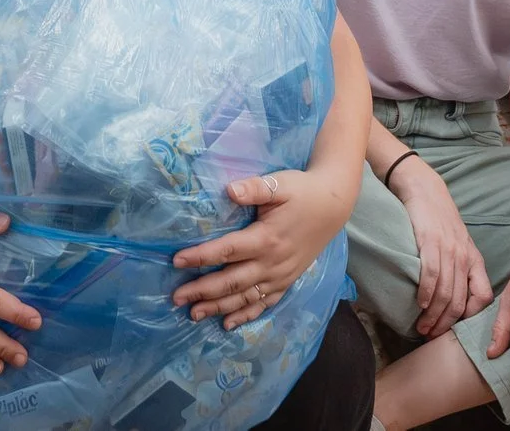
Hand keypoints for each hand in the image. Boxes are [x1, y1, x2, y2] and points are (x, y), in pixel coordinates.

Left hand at [172, 169, 353, 328]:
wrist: (333, 206)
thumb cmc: (302, 191)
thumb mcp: (280, 184)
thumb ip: (254, 188)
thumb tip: (228, 190)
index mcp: (267, 238)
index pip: (227, 250)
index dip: (201, 256)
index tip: (177, 260)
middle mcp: (272, 263)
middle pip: (232, 281)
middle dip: (202, 290)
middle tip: (176, 297)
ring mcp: (280, 276)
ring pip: (245, 297)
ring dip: (218, 307)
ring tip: (193, 314)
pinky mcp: (287, 281)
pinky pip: (264, 304)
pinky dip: (246, 315)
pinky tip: (227, 324)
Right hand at [390, 157, 491, 336]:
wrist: (424, 189)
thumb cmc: (439, 220)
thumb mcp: (457, 244)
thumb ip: (459, 269)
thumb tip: (453, 301)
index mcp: (474, 260)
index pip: (483, 297)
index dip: (472, 317)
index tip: (456, 329)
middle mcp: (464, 257)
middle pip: (461, 301)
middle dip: (447, 324)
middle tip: (432, 336)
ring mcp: (448, 250)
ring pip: (445, 293)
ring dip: (433, 316)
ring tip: (422, 328)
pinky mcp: (430, 242)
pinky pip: (431, 275)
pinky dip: (426, 294)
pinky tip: (420, 305)